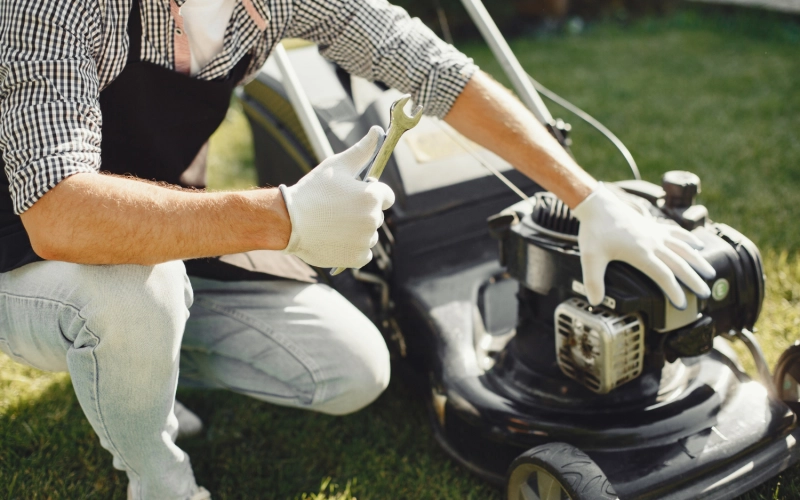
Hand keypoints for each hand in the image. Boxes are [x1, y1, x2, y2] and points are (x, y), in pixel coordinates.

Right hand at [279, 126, 394, 267]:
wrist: (288, 222)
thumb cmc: (312, 191)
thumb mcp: (336, 165)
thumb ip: (361, 151)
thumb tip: (377, 131)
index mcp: (372, 196)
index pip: (386, 196)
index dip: (371, 194)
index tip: (353, 195)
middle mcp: (373, 220)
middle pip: (376, 215)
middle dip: (361, 212)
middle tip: (336, 210)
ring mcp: (365, 241)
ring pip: (369, 234)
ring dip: (357, 231)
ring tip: (333, 224)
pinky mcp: (357, 258)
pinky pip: (363, 252)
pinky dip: (352, 248)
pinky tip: (335, 239)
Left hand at [572, 183, 715, 308]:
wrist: (596, 205)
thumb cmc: (594, 231)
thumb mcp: (590, 258)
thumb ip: (593, 281)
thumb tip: (595, 301)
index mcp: (640, 253)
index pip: (663, 276)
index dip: (674, 291)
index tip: (682, 304)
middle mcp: (653, 243)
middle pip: (679, 263)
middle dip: (694, 279)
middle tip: (706, 293)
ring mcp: (655, 233)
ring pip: (683, 248)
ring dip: (698, 261)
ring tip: (710, 272)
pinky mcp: (653, 225)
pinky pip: (676, 232)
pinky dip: (689, 239)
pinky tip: (697, 245)